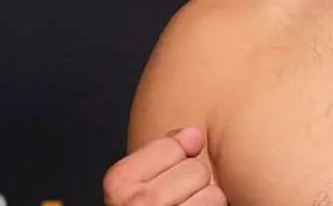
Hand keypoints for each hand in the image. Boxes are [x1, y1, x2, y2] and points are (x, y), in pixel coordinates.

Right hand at [103, 126, 227, 204]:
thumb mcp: (139, 183)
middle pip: (196, 169)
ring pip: (213, 193)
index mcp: (118, 183)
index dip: (176, 163)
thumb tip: (193, 134)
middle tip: (175, 204)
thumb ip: (161, 153)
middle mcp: (136, 202)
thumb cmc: (145, 205)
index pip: (174, 146)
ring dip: (206, 203)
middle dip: (193, 185)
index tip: (162, 184)